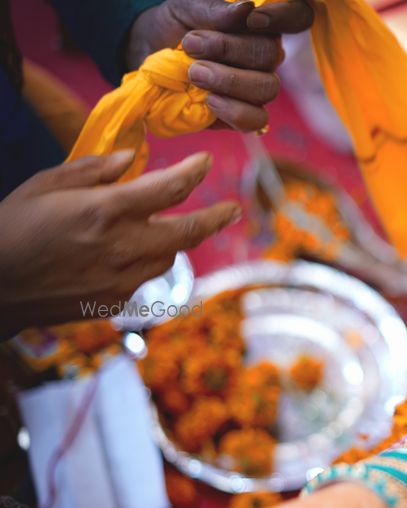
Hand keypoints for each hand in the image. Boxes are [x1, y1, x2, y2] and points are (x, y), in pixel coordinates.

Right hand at [0, 151, 239, 334]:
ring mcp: (123, 278)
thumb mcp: (46, 185)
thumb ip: (94, 170)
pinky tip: (128, 253)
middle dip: (217, 217)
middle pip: (190, 231)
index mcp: (106, 211)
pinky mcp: (117, 300)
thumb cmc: (12, 228)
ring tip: (170, 226)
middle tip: (234, 209)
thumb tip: (131, 159)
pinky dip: (146, 260)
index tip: (206, 162)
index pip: (170, 188)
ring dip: (176, 239)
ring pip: (171, 256)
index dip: (195, 172)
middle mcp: (123, 246)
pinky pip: (146, 276)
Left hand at [126, 0, 313, 131]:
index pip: (297, 17)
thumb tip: (247, 8)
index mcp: (261, 24)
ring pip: (267, 88)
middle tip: (192, 47)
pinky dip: (235, 112)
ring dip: (230, 81)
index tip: (253, 19)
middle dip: (230, 50)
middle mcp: (266, 56)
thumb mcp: (186, 7)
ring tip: (195, 74)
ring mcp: (258, 88)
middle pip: (272, 55)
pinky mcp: (244, 116)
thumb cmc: (174, 26)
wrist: (149, 57)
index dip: (284, 16)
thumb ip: (214, 9)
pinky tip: (210, 101)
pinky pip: (257, 120)